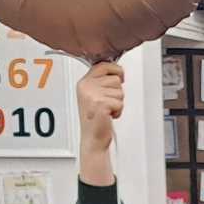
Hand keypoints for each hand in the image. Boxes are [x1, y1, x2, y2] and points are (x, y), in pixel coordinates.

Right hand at [77, 61, 123, 185]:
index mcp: (84, 82)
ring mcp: (93, 95)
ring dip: (118, 102)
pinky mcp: (101, 104)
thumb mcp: (93, 95)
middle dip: (117, 93)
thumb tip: (118, 71)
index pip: (104, 65)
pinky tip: (109, 115)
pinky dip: (118, 111)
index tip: (119, 76)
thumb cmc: (95, 119)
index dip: (115, 70)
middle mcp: (86, 87)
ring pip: (120, 91)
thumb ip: (102, 81)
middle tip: (107, 103)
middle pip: (116, 79)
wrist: (93, 138)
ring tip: (107, 110)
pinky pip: (120, 102)